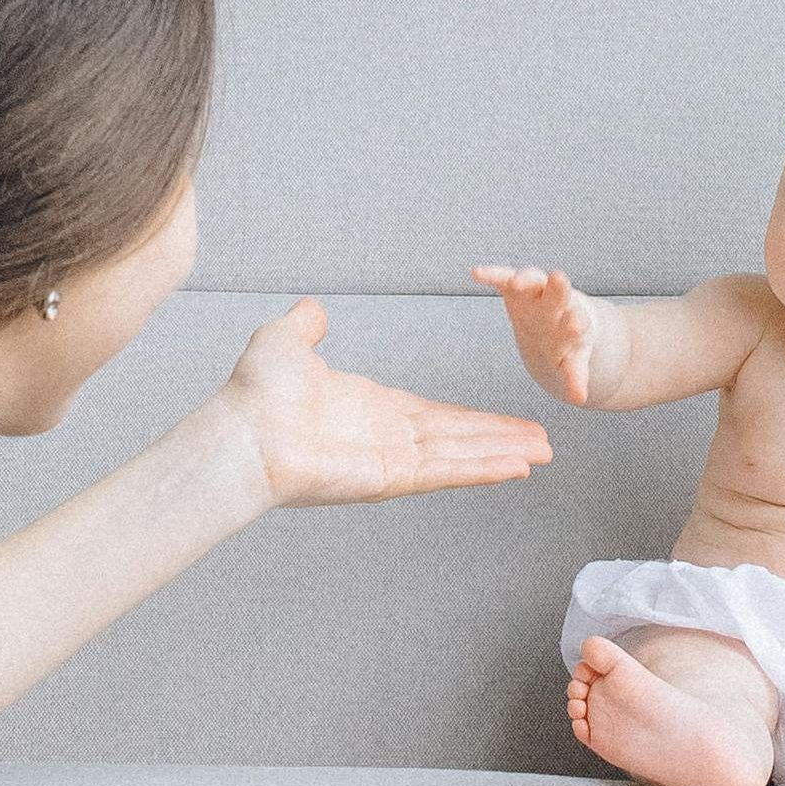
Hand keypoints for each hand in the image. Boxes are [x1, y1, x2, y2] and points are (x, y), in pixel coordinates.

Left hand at [208, 298, 550, 510]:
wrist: (240, 432)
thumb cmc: (254, 394)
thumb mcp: (285, 341)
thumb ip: (307, 326)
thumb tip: (314, 308)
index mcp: (370, 410)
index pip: (435, 416)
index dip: (474, 420)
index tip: (507, 423)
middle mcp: (386, 438)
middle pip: (458, 438)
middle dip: (501, 439)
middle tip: (544, 443)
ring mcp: (390, 461)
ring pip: (460, 454)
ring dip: (502, 453)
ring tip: (543, 454)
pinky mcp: (389, 477)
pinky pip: (445, 470)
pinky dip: (482, 468)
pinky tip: (516, 466)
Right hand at [469, 262, 602, 404]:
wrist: (556, 329)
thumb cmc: (566, 348)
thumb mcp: (571, 363)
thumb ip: (573, 376)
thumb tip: (579, 398)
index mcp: (572, 324)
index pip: (574, 324)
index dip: (574, 324)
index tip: (577, 324)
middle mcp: (556, 304)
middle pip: (558, 296)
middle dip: (558, 289)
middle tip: (559, 279)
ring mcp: (536, 292)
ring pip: (533, 281)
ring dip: (525, 279)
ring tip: (515, 281)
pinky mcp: (516, 287)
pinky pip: (503, 278)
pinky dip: (491, 275)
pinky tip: (476, 274)